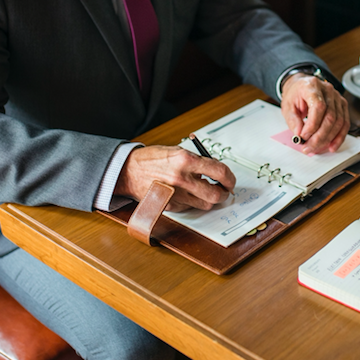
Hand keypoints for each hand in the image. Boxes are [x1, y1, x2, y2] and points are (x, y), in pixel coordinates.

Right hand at [114, 145, 235, 211]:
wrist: (128, 171)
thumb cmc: (152, 159)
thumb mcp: (177, 151)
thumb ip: (197, 161)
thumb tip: (216, 171)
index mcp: (186, 160)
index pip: (219, 171)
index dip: (229, 177)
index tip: (230, 180)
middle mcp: (182, 179)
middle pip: (215, 195)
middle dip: (224, 194)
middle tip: (224, 190)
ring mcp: (175, 194)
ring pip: (204, 204)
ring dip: (209, 199)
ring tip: (205, 191)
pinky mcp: (169, 206)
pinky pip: (190, 208)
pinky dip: (193, 202)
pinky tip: (187, 194)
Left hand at [280, 72, 349, 153]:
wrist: (301, 86)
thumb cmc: (295, 94)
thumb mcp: (287, 106)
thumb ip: (293, 121)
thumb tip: (300, 135)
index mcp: (312, 86)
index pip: (318, 107)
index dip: (312, 125)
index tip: (304, 136)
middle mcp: (328, 90)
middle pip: (330, 117)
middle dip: (319, 137)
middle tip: (309, 147)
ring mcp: (337, 97)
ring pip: (339, 122)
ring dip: (328, 139)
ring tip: (316, 148)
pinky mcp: (342, 105)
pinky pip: (345, 123)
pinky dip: (339, 137)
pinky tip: (332, 146)